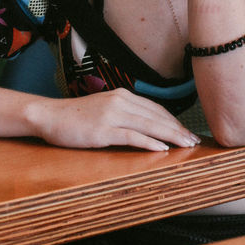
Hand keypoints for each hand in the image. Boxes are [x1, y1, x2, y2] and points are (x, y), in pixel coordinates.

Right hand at [29, 89, 200, 151]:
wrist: (49, 115)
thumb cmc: (76, 116)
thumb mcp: (104, 109)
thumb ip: (124, 114)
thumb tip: (147, 127)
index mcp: (122, 95)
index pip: (155, 108)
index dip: (174, 121)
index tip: (188, 132)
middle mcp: (119, 101)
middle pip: (156, 116)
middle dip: (178, 129)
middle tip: (195, 141)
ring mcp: (111, 115)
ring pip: (148, 125)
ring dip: (171, 136)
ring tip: (186, 145)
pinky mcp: (103, 130)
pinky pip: (131, 136)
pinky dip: (148, 142)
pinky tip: (162, 149)